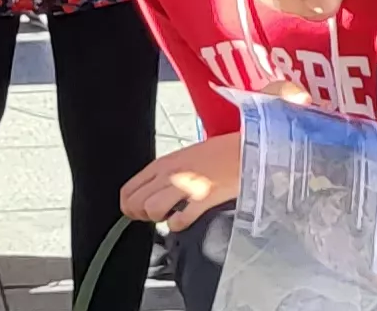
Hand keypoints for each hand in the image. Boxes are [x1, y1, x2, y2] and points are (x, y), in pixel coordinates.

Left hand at [122, 132, 245, 230]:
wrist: (247, 151)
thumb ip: (167, 173)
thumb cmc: (219, 154)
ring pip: (152, 210)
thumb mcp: (184, 157)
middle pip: (136, 203)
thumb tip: (153, 192)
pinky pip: (180, 220)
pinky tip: (186, 220)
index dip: (129, 207)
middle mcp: (171, 174)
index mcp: (163, 163)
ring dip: (159, 219)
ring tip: (171, 216)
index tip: (138, 213)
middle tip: (155, 217)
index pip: (129, 189)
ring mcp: (186, 185)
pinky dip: (179, 225)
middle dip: (142, 216)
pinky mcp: (204, 198)